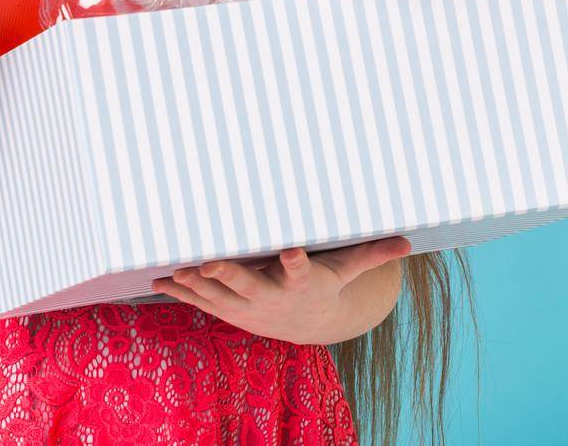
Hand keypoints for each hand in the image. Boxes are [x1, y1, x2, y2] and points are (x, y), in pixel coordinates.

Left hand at [149, 235, 411, 344]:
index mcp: (299, 282)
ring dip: (195, 282)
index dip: (295, 260)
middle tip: (209, 260)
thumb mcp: (346, 271)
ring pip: (217, 293)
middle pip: (247, 284)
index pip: (299, 269)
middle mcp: (270, 297)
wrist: (303, 326)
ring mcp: (246, 307)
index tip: (291, 249)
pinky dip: (181, 290)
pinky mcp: (228, 310)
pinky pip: (201, 300)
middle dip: (228, 273)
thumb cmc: (322, 285)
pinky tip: (158, 279)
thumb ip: (370, 253)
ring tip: (175, 268)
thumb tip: (408, 241)